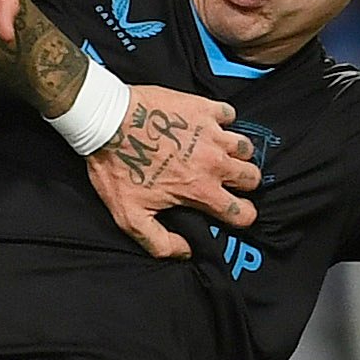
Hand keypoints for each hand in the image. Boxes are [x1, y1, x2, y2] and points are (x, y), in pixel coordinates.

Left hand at [87, 82, 260, 260]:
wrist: (107, 121)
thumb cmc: (117, 167)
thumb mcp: (130, 217)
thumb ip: (160, 242)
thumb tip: (185, 251)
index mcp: (201, 190)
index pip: (243, 213)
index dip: (242, 216)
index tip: (233, 212)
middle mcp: (214, 162)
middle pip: (251, 177)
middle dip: (242, 183)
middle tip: (224, 180)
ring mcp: (211, 133)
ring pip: (245, 146)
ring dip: (235, 152)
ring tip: (217, 153)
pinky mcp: (203, 107)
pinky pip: (229, 114)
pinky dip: (223, 120)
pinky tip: (207, 125)